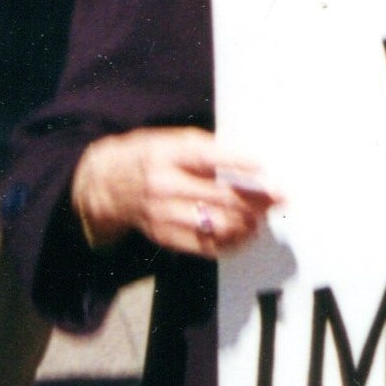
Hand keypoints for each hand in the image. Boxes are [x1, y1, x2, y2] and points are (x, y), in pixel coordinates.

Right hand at [71, 126, 278, 257]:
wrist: (106, 186)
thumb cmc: (148, 157)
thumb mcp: (171, 140)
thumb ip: (204, 149)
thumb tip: (246, 163)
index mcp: (166, 155)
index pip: (208, 158)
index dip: (239, 162)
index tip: (265, 167)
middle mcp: (164, 186)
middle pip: (218, 195)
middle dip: (255, 197)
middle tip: (279, 196)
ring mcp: (163, 215)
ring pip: (215, 223)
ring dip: (247, 221)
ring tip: (265, 214)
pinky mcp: (164, 237)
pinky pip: (204, 245)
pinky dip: (230, 241)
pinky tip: (246, 233)